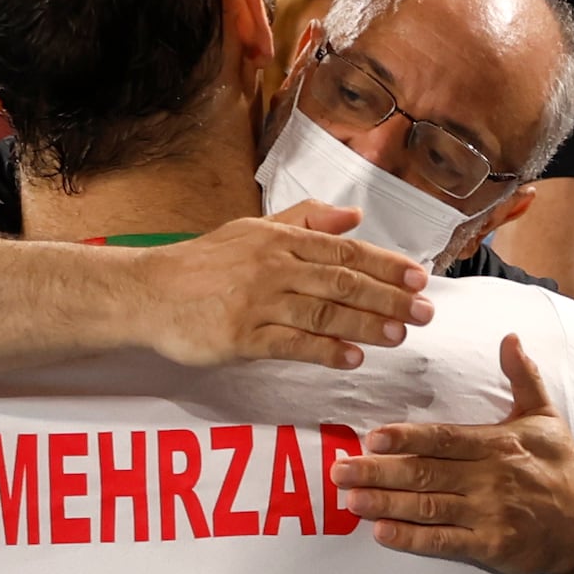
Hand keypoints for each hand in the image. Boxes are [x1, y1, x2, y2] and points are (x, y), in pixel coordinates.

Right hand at [131, 205, 433, 367]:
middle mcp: (273, 267)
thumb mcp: (252, 230)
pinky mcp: (241, 336)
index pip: (344, 251)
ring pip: (324, 312)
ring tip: (399, 336)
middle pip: (342, 281)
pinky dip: (325, 351)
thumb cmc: (202, 264)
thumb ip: (304, 221)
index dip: (386, 265)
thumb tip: (353, 215)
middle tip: (424, 312)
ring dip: (366, 325)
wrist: (149, 292)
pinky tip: (352, 358)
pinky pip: (292, 344)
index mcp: (280, 240)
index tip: (418, 278)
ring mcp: (257, 302)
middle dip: (388, 298)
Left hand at [341, 339, 573, 573]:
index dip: (407, 439)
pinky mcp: (491, 546)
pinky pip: (445, 542)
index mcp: (498, 445)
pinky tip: (382, 533)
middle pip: (426, 473)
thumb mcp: (546, 417)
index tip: (372, 438)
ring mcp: (490, 515)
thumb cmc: (563, 468)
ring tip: (351, 499)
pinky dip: (412, 539)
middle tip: (340, 470)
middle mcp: (491, 479)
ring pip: (429, 507)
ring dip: (386, 504)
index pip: (444, 439)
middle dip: (379, 472)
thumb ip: (523, 378)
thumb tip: (510, 338)